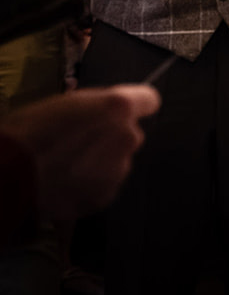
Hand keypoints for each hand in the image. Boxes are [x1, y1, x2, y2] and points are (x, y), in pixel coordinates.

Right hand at [0, 86, 160, 220]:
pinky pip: (104, 184)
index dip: (135, 105)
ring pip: (117, 160)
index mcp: (118, 107)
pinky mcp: (107, 194)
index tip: (121, 111)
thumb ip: (97, 106)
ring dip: (100, 161)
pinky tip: (65, 182)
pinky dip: (90, 184)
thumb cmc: (29, 131)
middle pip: (130, 134)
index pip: (149, 100)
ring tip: (66, 164)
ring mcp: (119, 169)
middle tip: (78, 141)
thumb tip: (112, 109)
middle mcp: (127, 137)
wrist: (9, 175)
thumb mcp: (64, 103)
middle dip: (110, 137)